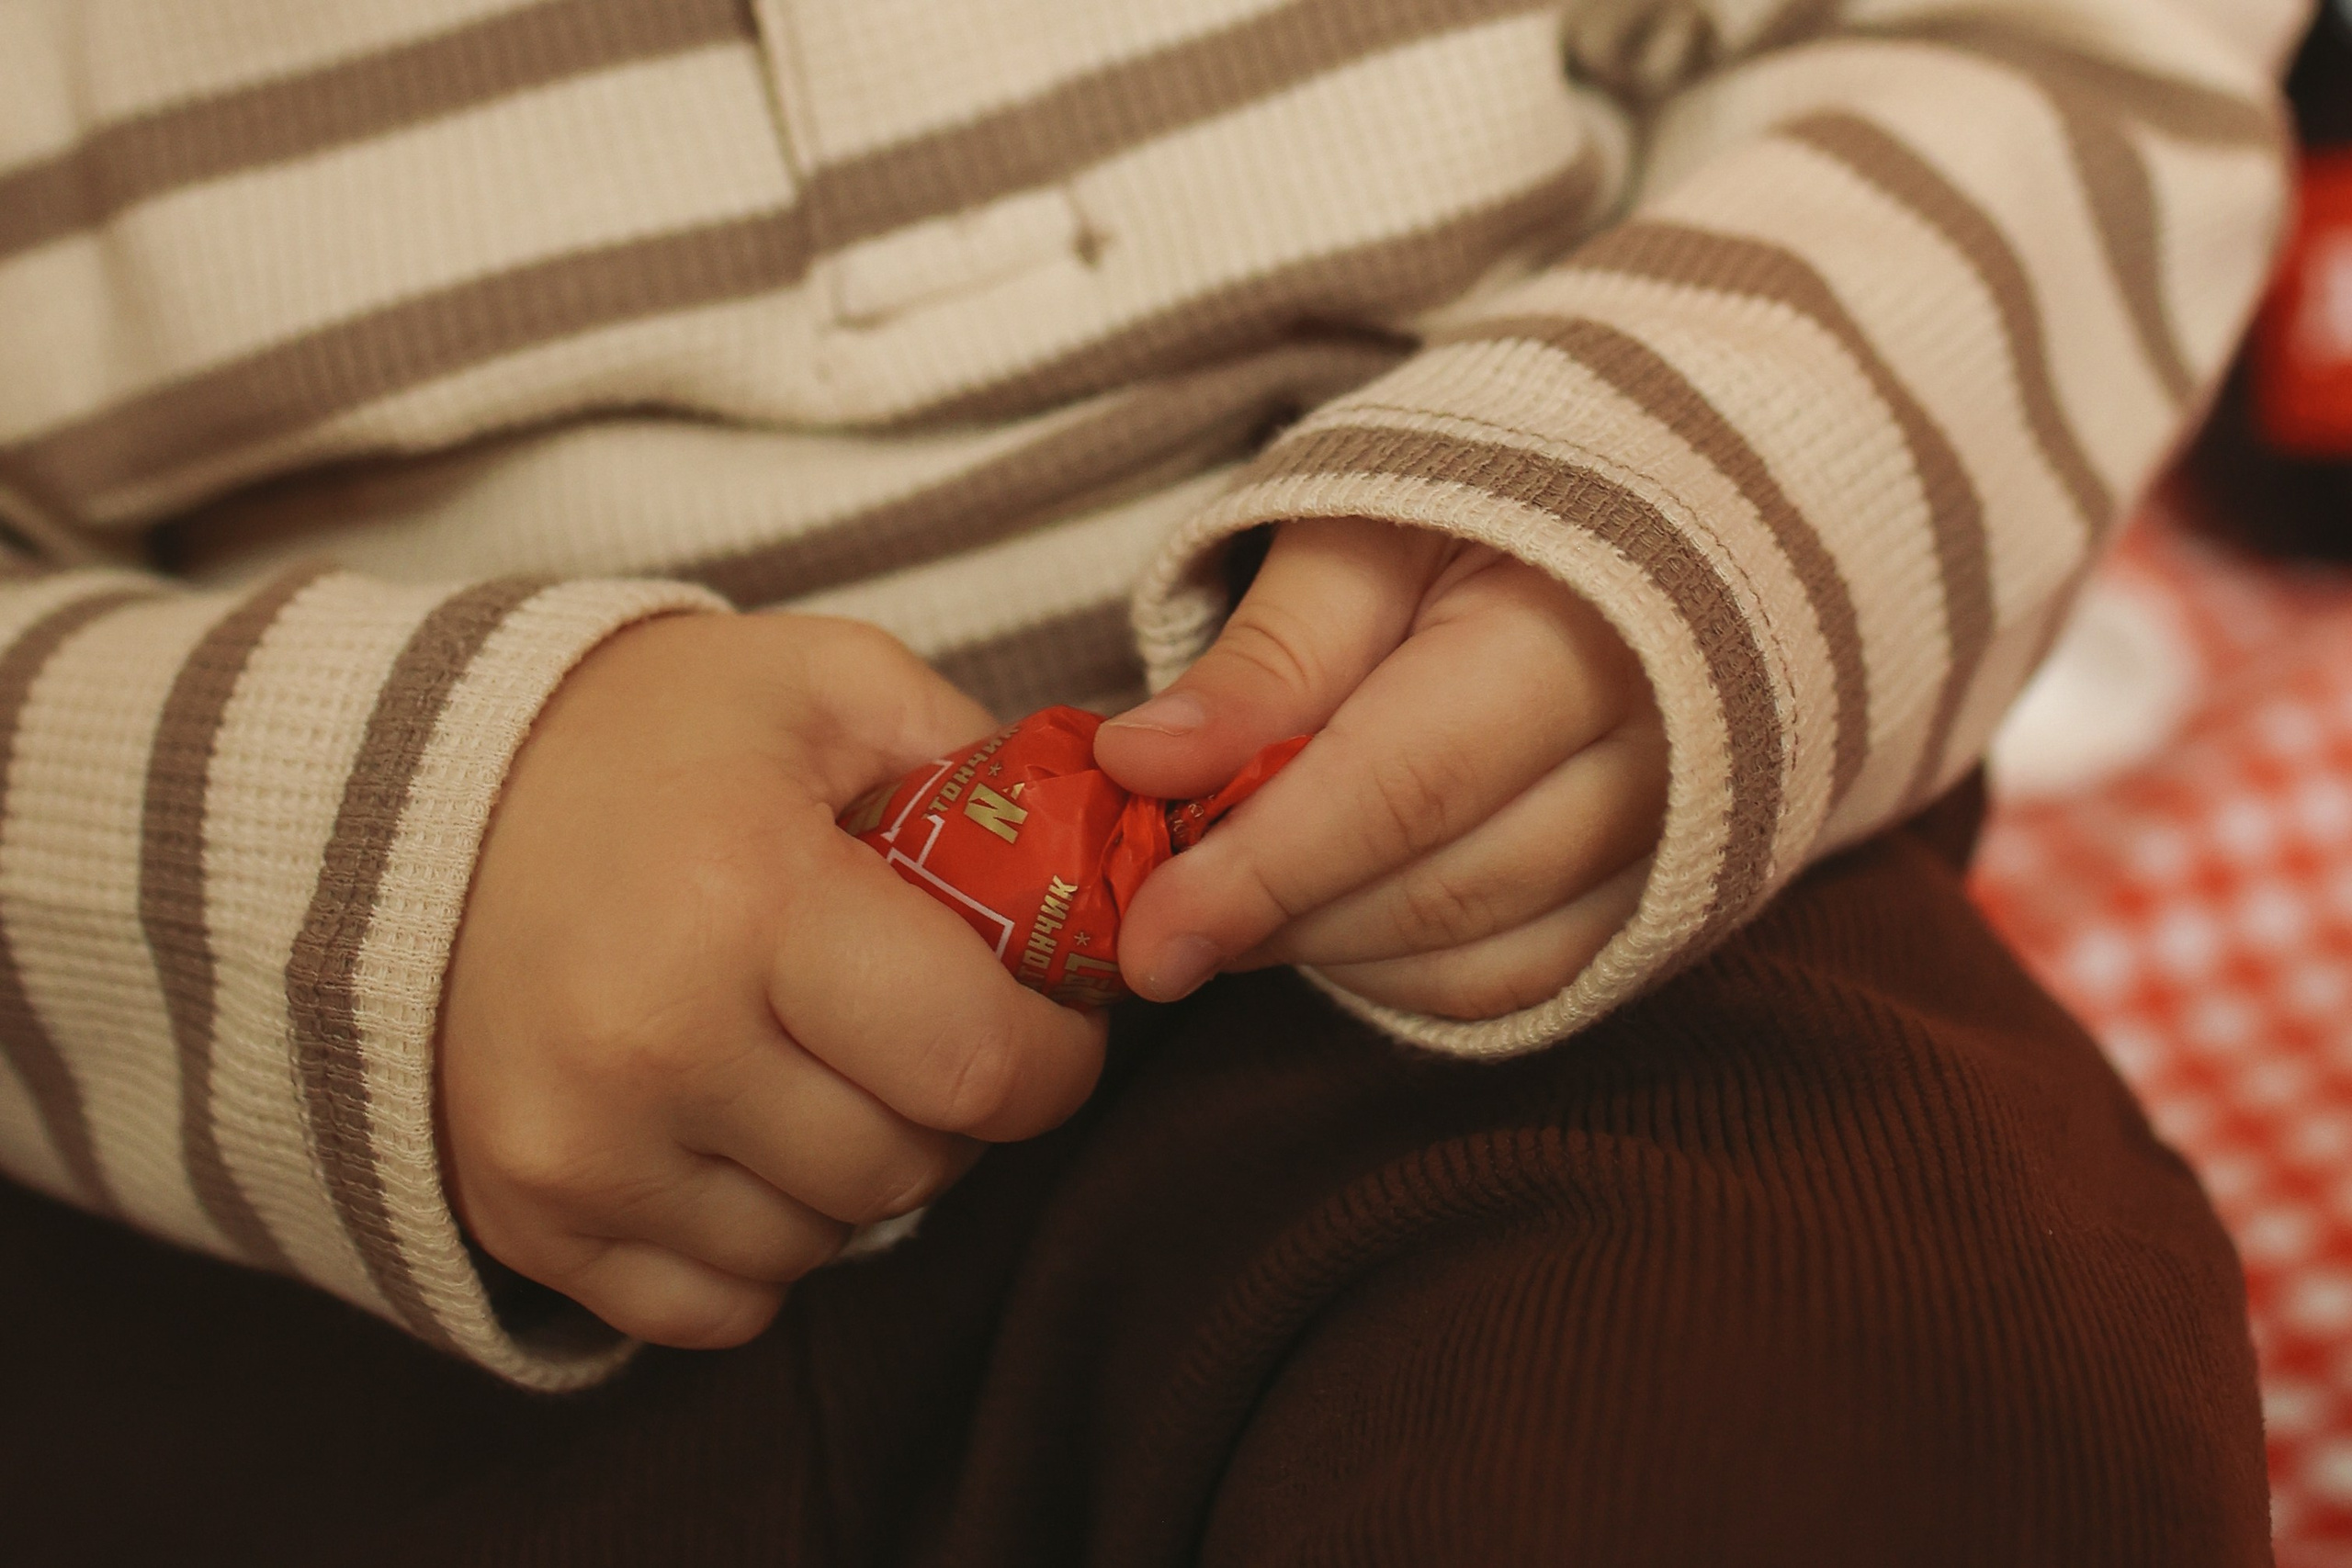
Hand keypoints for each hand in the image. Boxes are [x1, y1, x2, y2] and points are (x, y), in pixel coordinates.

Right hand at [441, 613, 1105, 1347]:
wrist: (407, 795)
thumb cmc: (647, 734)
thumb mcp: (828, 683)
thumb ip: (981, 766)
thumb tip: (1102, 871)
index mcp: (747, 899)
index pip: (983, 1066)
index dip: (1056, 1053)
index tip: (1050, 1013)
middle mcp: (655, 1046)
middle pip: (913, 1167)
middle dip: (958, 1102)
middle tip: (925, 1020)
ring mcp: (580, 1149)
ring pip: (827, 1242)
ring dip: (861, 1167)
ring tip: (818, 1055)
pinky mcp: (531, 1217)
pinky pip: (722, 1304)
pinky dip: (764, 1236)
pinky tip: (742, 1128)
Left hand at [1096, 518, 1666, 1020]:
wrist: (1655, 523)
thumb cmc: (1489, 512)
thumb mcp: (1367, 535)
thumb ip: (1266, 659)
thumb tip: (1142, 765)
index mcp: (1589, 625)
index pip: (1408, 783)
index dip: (1266, 869)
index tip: (1148, 934)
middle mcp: (1667, 751)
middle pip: (1444, 889)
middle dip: (1282, 918)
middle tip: (1161, 922)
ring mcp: (1687, 839)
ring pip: (1484, 957)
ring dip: (1334, 952)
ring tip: (1236, 900)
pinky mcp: (1674, 898)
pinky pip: (1526, 983)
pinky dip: (1408, 975)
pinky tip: (1331, 922)